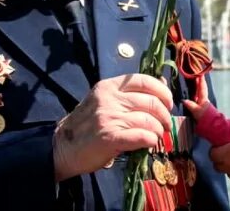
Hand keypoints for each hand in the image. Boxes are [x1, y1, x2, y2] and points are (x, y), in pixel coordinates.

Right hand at [53, 74, 172, 180]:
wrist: (62, 148)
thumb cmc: (87, 125)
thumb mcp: (105, 101)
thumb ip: (130, 93)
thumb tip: (162, 82)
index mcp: (108, 86)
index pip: (143, 80)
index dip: (162, 91)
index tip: (168, 103)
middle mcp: (109, 99)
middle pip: (150, 101)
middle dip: (164, 115)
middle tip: (165, 125)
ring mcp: (109, 118)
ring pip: (148, 120)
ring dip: (158, 130)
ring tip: (157, 136)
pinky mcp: (109, 138)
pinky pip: (141, 136)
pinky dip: (150, 140)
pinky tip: (150, 142)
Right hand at [182, 75, 210, 119]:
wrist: (213, 127)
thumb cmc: (205, 118)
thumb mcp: (197, 111)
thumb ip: (190, 105)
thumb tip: (184, 100)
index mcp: (203, 99)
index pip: (202, 87)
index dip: (201, 80)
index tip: (200, 72)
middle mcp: (203, 100)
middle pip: (201, 89)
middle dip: (198, 82)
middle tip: (195, 75)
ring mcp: (202, 105)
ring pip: (199, 94)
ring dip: (196, 88)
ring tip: (192, 83)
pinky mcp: (201, 109)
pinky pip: (196, 99)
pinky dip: (194, 96)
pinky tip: (191, 96)